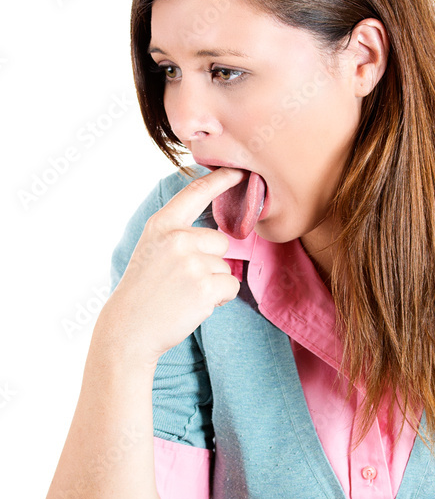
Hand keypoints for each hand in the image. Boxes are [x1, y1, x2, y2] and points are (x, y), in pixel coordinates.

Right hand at [101, 166, 245, 363]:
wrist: (130, 328)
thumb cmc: (145, 291)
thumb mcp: (152, 249)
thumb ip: (178, 234)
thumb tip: (218, 233)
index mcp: (162, 224)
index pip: (196, 192)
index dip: (221, 179)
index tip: (239, 171)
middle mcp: (177, 237)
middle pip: (222, 240)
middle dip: (212, 261)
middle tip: (183, 280)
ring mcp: (192, 261)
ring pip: (227, 266)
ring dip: (214, 283)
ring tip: (184, 294)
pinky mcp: (206, 285)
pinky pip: (232, 286)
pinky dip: (220, 298)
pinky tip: (194, 304)